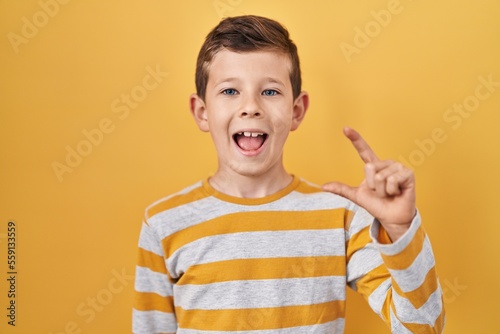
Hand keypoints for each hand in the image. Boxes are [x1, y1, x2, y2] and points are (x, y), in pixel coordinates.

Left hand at [322, 127, 415, 241]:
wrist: (391, 217)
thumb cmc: (377, 205)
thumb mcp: (357, 196)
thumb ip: (342, 189)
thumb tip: (323, 186)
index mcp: (374, 166)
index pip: (364, 150)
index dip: (355, 139)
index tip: (345, 128)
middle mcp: (386, 163)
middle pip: (369, 168)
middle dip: (372, 186)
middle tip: (381, 192)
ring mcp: (398, 167)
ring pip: (380, 176)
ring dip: (382, 190)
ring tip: (389, 193)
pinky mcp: (408, 173)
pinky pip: (392, 180)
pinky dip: (391, 191)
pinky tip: (398, 193)